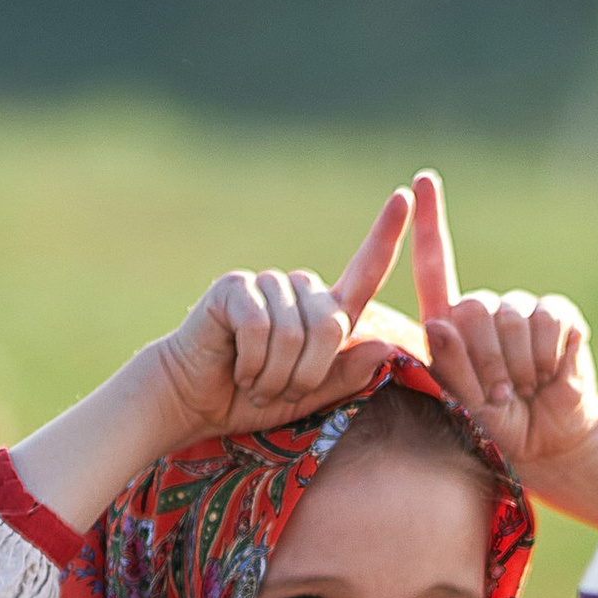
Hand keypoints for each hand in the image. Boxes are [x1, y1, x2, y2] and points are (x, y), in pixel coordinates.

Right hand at [141, 189, 412, 449]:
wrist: (194, 400)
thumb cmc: (253, 399)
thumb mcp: (309, 397)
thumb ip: (345, 375)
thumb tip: (385, 345)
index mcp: (324, 313)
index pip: (364, 272)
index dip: (385, 235)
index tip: (404, 196)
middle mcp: (299, 291)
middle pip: (330, 324)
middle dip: (307, 374)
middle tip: (277, 391)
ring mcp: (267, 285)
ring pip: (293, 332)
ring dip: (275, 375)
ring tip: (255, 383)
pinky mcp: (235, 288)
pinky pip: (259, 327)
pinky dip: (251, 362)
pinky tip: (237, 368)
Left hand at [408, 172, 597, 524]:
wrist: (550, 441)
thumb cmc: (497, 428)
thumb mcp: (463, 407)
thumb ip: (449, 368)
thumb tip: (438, 321)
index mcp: (451, 324)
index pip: (435, 265)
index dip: (429, 222)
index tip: (421, 181)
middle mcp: (485, 309)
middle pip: (471, 309)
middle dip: (483, 362)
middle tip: (500, 396)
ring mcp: (523, 309)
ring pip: (510, 319)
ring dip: (517, 367)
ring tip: (524, 390)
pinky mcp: (559, 316)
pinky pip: (547, 321)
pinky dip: (547, 356)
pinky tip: (550, 374)